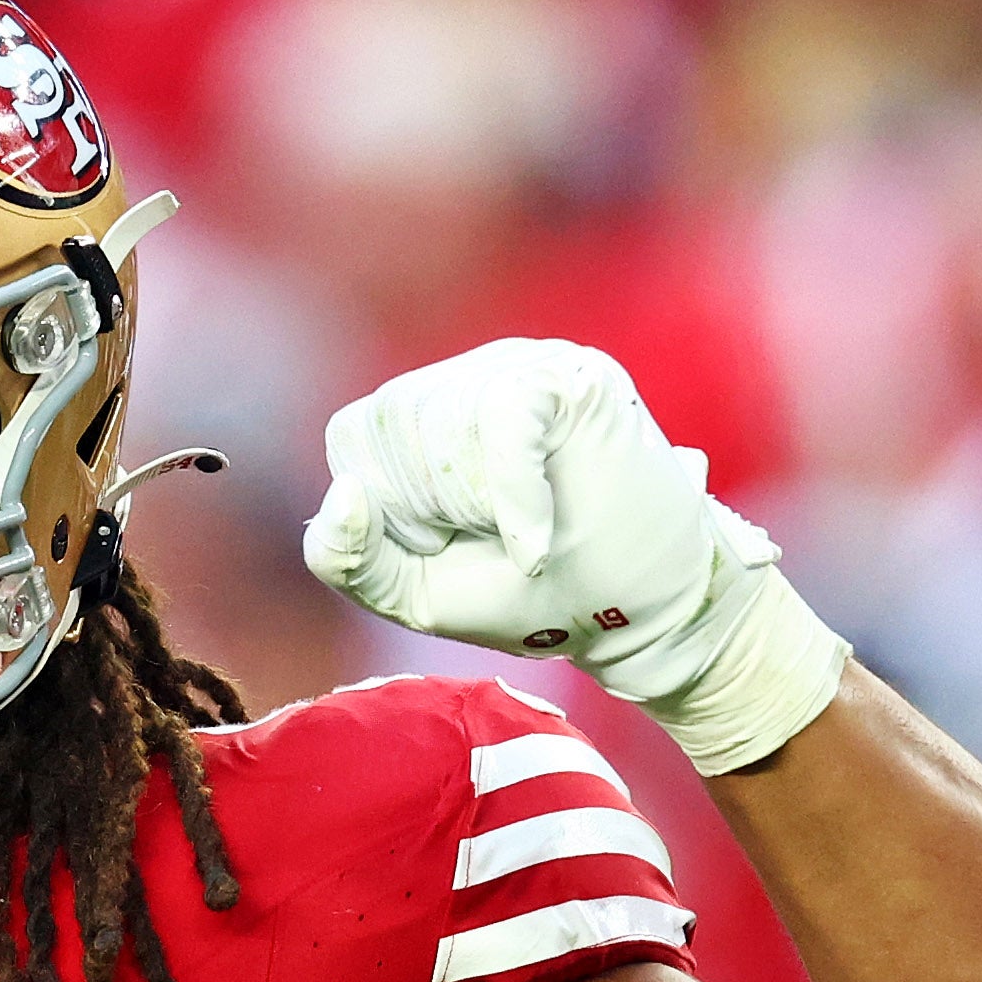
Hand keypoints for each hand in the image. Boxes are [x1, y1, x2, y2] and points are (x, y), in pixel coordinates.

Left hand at [305, 340, 844, 774]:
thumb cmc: (530, 596)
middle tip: (493, 539)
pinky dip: (513, 495)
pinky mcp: (572, 377)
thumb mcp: (413, 591)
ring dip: (474, 502)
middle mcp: (470, 376)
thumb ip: (349, 557)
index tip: (447, 543)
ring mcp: (524, 366)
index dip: (390, 508)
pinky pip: (506, 413)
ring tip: (525, 530)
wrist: (636, 615)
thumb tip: (346, 494)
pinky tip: (536, 540)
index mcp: (424, 415)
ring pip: (442, 416)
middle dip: (431, 506)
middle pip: (393, 421)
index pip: (355, 435)